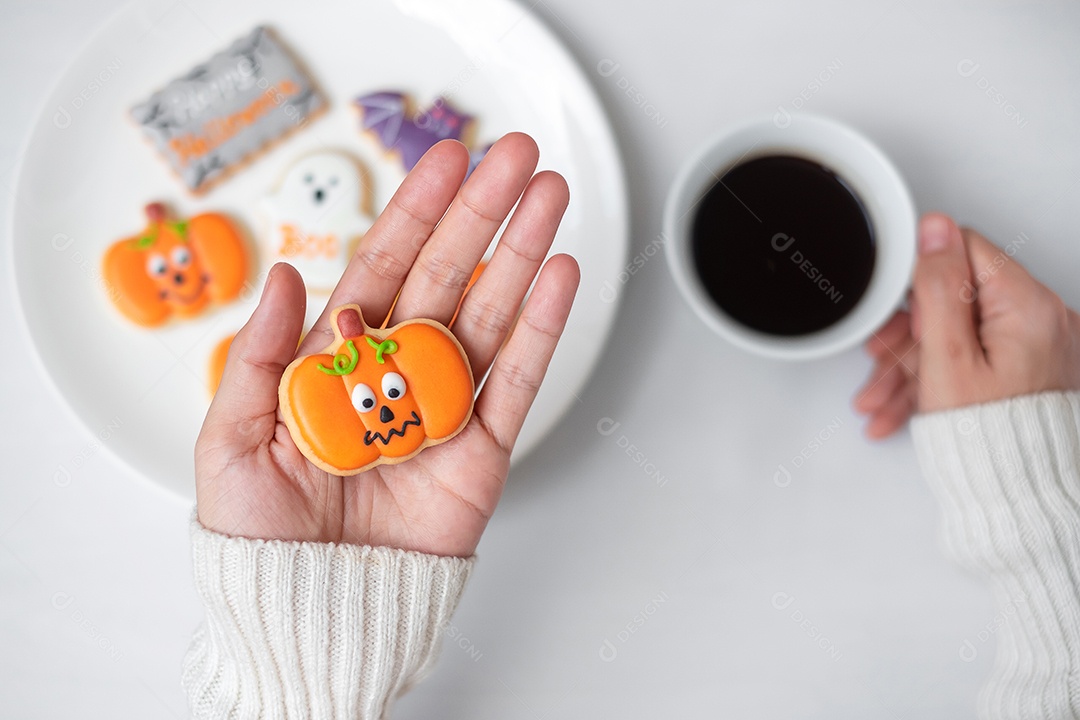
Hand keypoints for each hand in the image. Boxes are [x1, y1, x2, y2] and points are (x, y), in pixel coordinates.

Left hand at [195, 133, 578, 556]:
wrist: (312, 611)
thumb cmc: (260, 535)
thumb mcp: (231, 439)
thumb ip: (258, 355)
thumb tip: (288, 275)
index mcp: (340, 359)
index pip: (384, 267)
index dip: (417, 211)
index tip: (447, 160)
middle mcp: (399, 372)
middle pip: (448, 275)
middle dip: (483, 213)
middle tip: (516, 155)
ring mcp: (446, 407)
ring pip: (492, 314)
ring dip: (523, 253)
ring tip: (550, 197)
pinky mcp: (483, 452)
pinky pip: (519, 383)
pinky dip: (544, 330)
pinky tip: (560, 276)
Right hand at [855, 212, 1079, 438]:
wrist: (1014, 496)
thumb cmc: (987, 438)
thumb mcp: (946, 356)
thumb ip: (938, 287)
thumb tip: (935, 230)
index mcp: (1028, 306)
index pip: (964, 253)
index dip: (921, 281)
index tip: (898, 312)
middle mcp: (1042, 320)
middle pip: (955, 300)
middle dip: (908, 335)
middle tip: (882, 361)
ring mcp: (1036, 346)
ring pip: (957, 334)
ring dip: (912, 364)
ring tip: (881, 397)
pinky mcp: (1026, 368)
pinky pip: (973, 357)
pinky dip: (938, 378)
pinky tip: (906, 403)